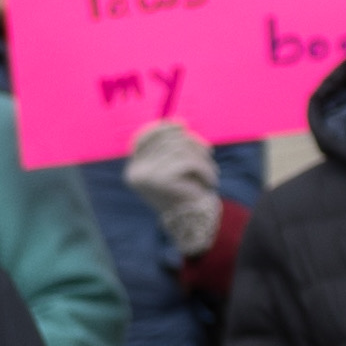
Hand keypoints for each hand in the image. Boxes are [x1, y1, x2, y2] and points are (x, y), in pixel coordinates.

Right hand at [120, 122, 224, 259]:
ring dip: (201, 157)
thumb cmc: (185, 191)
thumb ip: (173, 145)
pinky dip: (205, 168)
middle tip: (208, 152)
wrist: (191, 222)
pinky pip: (189, 162)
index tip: (183, 125)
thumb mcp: (175, 166)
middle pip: (166, 140)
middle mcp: (136, 172)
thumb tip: (180, 123)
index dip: (162, 128)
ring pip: (180, 149)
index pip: (142, 138)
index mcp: (134, 169)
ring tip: (211, 170)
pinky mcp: (163, 180)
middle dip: (191, 143)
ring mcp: (147, 176)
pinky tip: (211, 181)